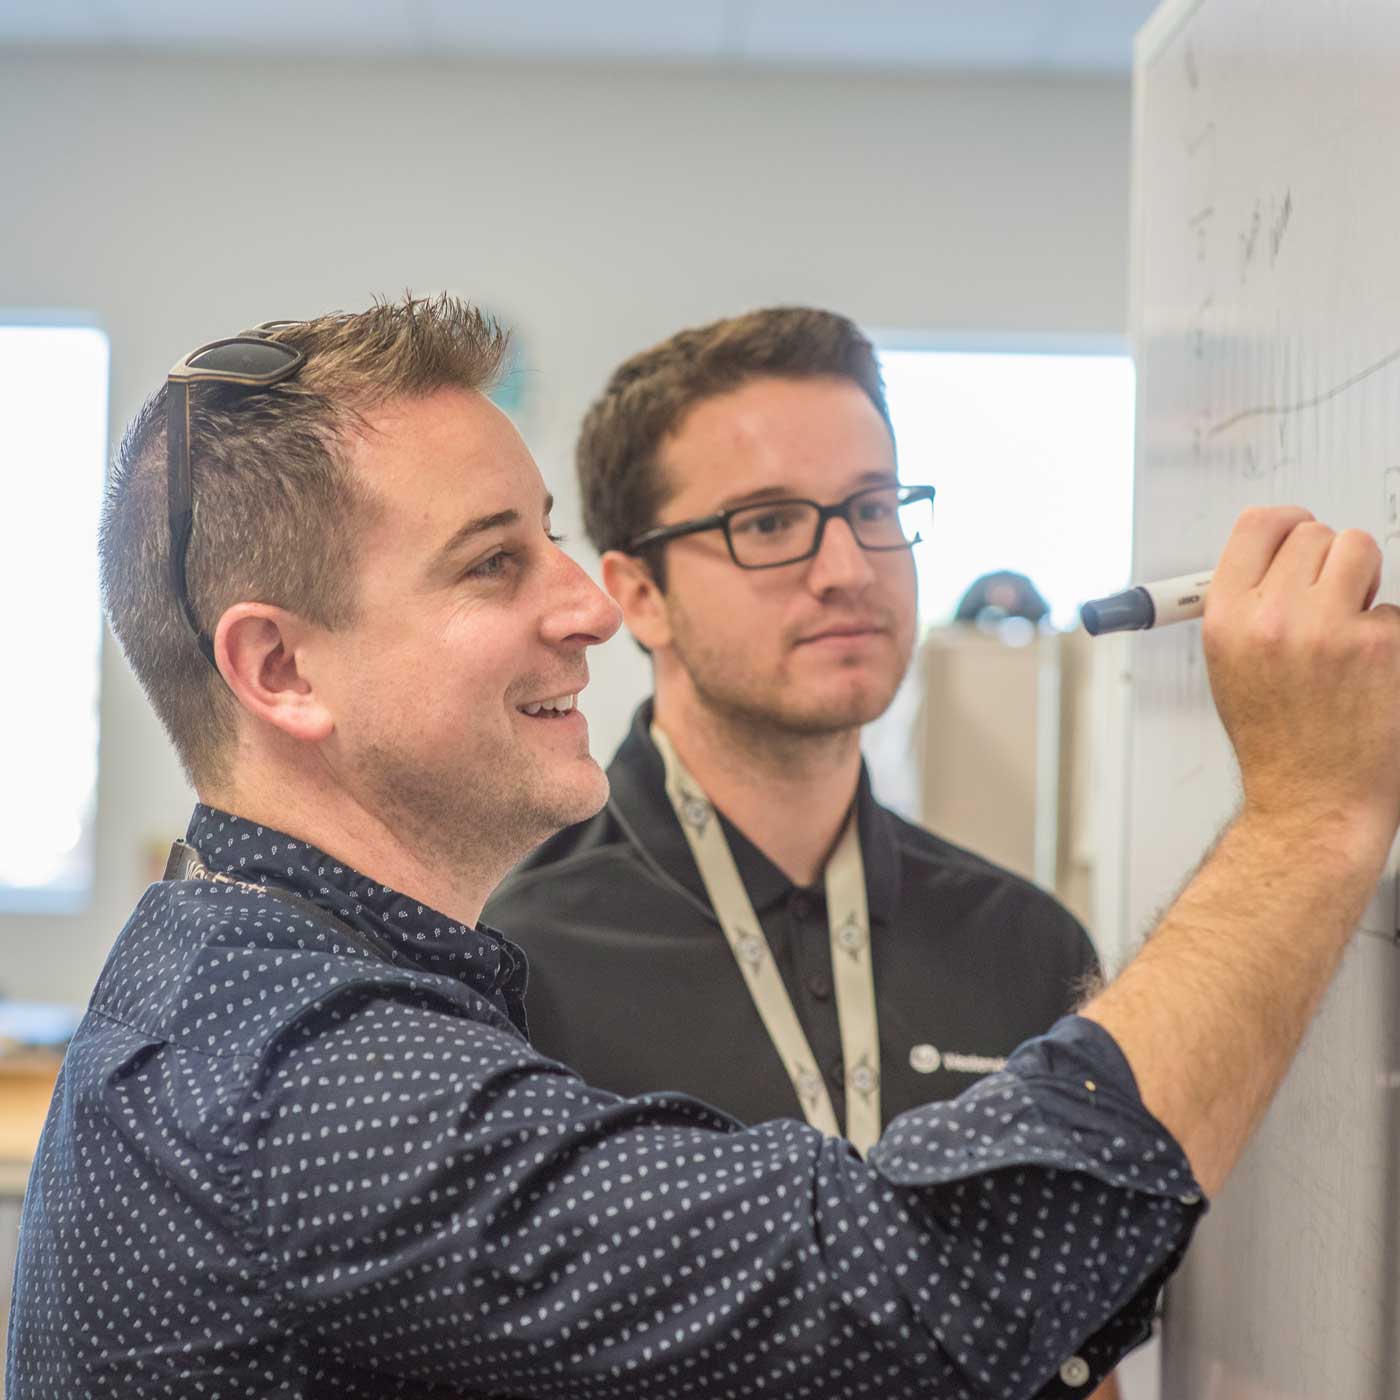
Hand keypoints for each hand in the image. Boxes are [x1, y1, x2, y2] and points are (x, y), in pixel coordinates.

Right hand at [1204, 506, 1399, 860]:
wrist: (1313, 798)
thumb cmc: (1276, 742)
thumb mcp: (1228, 666)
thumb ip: (1246, 606)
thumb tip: (1274, 559)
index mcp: (1228, 620)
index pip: (1258, 525)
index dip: (1286, 522)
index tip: (1299, 529)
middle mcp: (1274, 619)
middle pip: (1315, 534)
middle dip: (1327, 562)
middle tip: (1329, 600)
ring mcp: (1331, 629)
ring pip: (1360, 551)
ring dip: (1362, 581)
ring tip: (1352, 624)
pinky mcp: (1384, 644)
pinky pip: (1395, 608)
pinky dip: (1390, 633)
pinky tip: (1372, 668)